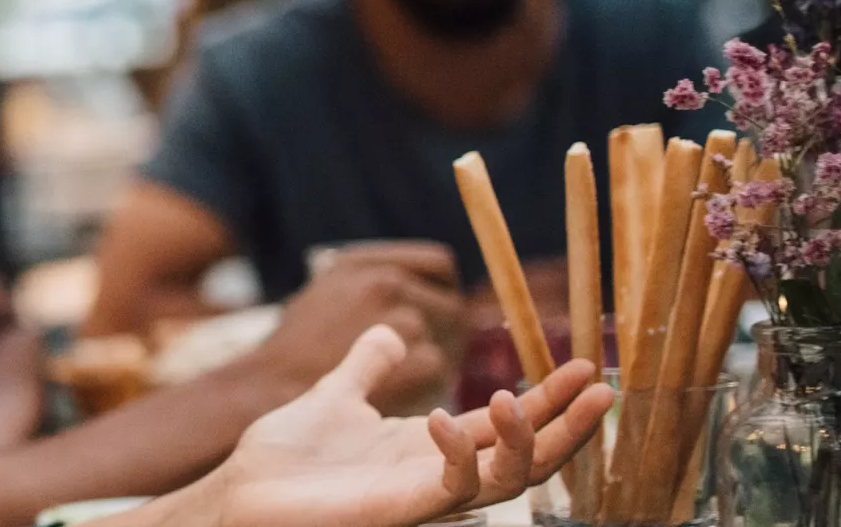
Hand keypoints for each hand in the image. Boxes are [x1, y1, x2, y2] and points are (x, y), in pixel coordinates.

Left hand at [207, 326, 612, 526]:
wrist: (237, 494)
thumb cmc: (283, 456)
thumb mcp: (335, 396)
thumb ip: (366, 368)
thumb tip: (391, 331)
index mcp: (429, 449)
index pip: (508, 425)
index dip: (549, 400)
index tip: (586, 366)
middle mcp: (436, 477)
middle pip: (527, 457)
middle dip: (568, 426)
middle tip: (603, 388)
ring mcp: (421, 498)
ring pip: (507, 481)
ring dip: (527, 441)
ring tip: (516, 395)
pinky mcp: (398, 511)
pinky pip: (452, 489)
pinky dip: (459, 453)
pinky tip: (443, 420)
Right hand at [252, 241, 462, 411]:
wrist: (270, 390)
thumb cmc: (292, 352)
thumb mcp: (321, 294)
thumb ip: (367, 284)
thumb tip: (407, 285)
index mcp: (364, 264)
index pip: (437, 263)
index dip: (443, 289)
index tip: (438, 310)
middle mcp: (387, 283)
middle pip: (451, 305)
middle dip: (446, 332)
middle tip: (426, 356)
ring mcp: (405, 320)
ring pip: (448, 341)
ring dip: (434, 360)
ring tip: (401, 378)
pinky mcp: (419, 359)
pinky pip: (440, 370)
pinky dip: (424, 385)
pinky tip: (395, 394)